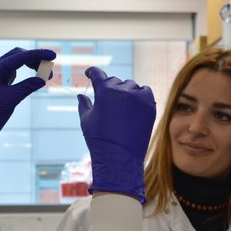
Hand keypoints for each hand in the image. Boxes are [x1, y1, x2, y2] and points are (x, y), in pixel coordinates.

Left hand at [0, 47, 55, 164]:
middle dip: (36, 59)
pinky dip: (28, 71)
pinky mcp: (2, 80)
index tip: (52, 56)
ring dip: (33, 65)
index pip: (20, 56)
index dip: (37, 55)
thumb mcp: (11, 99)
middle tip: (50, 70)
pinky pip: (17, 70)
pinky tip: (36, 76)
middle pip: (19, 55)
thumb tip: (42, 79)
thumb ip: (27, 87)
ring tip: (46, 75)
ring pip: (19, 61)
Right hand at [77, 67, 155, 202]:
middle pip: (115, 81)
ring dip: (125, 92)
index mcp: (104, 91)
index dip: (92, 72)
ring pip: (131, 86)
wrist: (119, 158)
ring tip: (121, 107)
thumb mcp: (86, 120)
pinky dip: (140, 95)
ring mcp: (138, 97)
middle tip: (107, 102)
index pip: (97, 74)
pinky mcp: (150, 106)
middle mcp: (122, 90)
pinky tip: (135, 105)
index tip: (90, 72)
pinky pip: (145, 92)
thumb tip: (80, 95)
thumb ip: (84, 104)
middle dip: (109, 88)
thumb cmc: (99, 140)